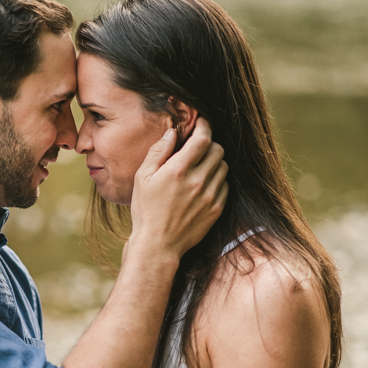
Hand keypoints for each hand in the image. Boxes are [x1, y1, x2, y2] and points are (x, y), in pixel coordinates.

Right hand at [128, 117, 227, 259]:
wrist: (158, 245)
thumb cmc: (146, 211)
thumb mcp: (142, 178)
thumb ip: (158, 152)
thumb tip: (172, 132)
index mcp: (178, 170)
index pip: (202, 138)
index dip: (204, 126)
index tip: (201, 123)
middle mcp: (198, 181)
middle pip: (217, 150)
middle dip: (209, 144)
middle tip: (198, 148)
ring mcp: (210, 196)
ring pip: (223, 167)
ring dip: (214, 162)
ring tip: (200, 168)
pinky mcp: (217, 209)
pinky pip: (225, 185)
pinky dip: (217, 180)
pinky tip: (203, 186)